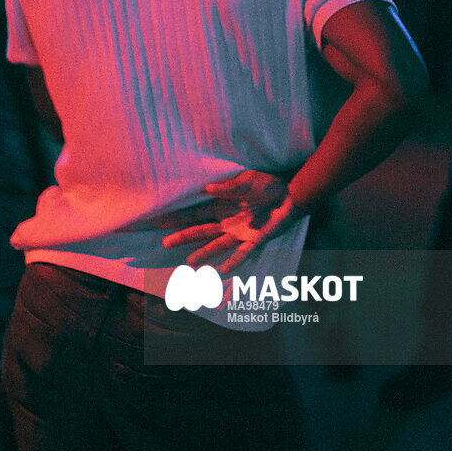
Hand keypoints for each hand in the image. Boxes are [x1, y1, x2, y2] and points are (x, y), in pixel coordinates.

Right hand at [162, 170, 300, 273]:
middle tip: (165, 243)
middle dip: (184, 237)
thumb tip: (207, 187)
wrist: (290, 193)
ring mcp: (240, 232)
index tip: (160, 220)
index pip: (196, 212)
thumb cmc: (267, 184)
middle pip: (201, 231)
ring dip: (205, 253)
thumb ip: (229, 186)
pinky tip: (224, 270)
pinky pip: (244, 252)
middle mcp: (227, 222)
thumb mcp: (247, 180)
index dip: (179, 217)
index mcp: (222, 205)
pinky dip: (234, 260)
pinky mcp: (256, 239)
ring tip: (190, 262)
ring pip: (218, 245)